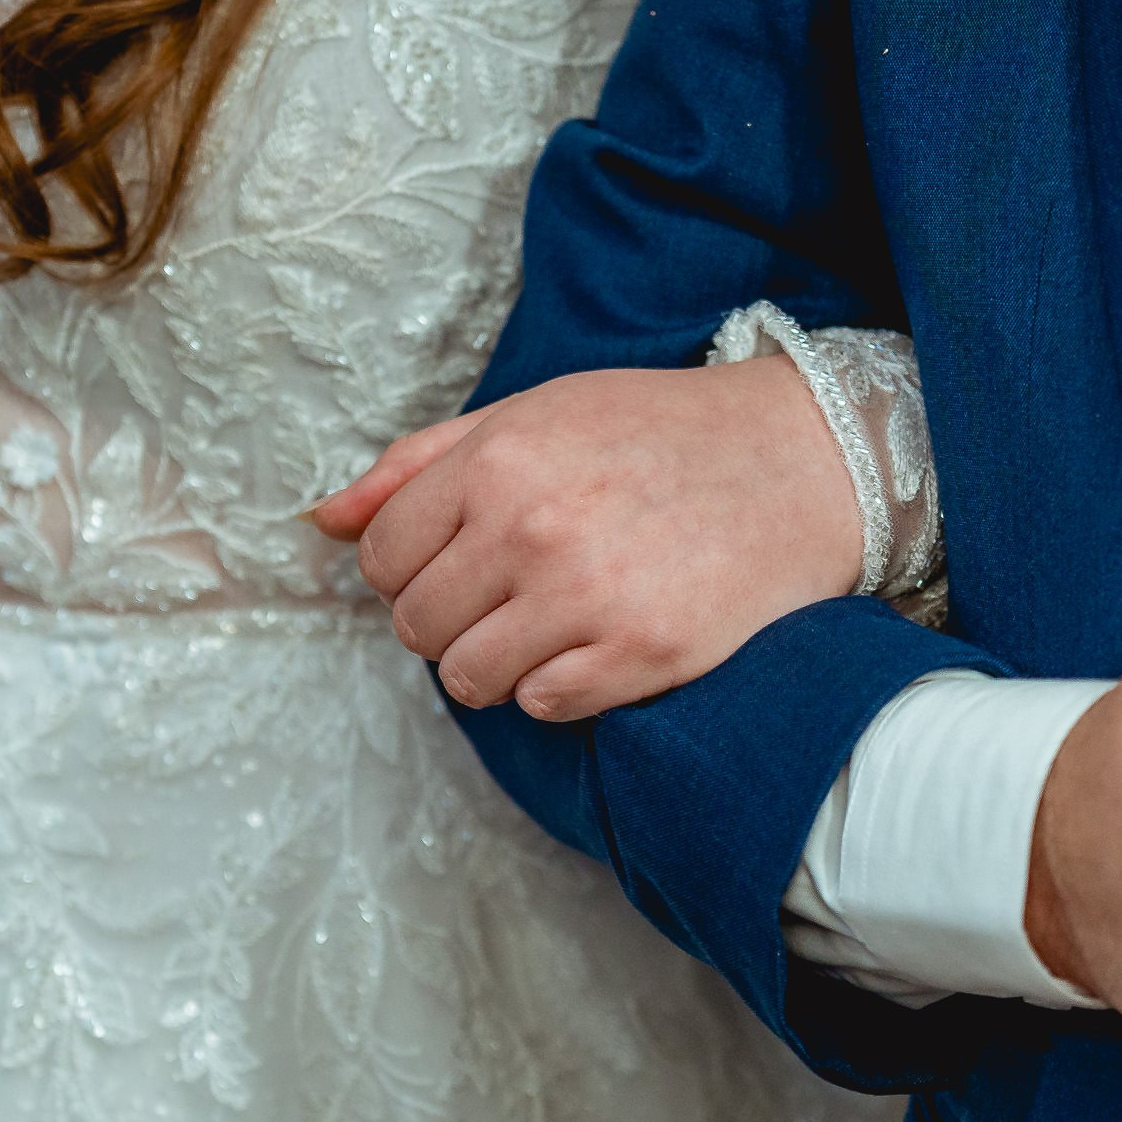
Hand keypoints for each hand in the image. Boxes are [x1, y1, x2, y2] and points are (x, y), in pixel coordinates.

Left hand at [308, 356, 862, 719]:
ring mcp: (587, 597)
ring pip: (469, 678)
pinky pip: (542, 706)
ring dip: (498, 661)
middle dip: (450, 617)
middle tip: (514, 590)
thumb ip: (419, 464)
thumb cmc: (658, 432)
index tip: (461, 560)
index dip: (409, 567)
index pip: (381, 554)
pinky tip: (597, 643)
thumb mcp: (535, 415)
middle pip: (416, 624)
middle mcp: (532, 528)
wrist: (801, 462)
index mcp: (499, 460)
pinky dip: (558, 687)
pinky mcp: (641, 655)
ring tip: (553, 620)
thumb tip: (321, 519)